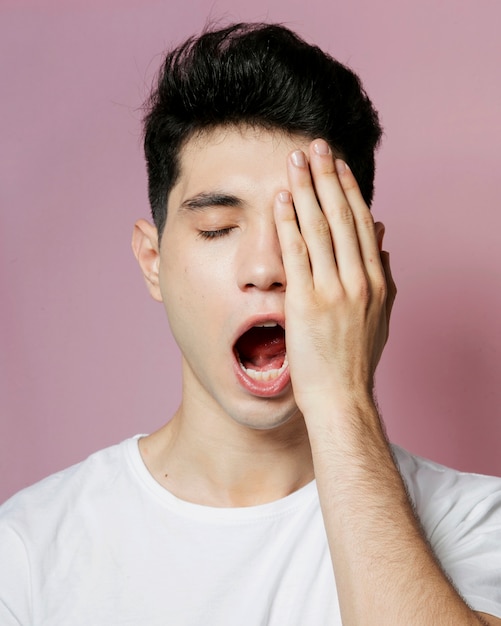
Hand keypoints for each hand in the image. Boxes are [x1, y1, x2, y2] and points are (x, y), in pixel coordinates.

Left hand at [274, 138, 395, 415]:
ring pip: (320, 228)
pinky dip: (288, 223)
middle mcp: (358, 279)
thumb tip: (383, 241)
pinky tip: (280, 200)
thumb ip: (384, 276)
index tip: (339, 165)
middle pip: (342, 216)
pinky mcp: (306, 302)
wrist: (341, 398)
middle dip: (328, 177)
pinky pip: (296, 254)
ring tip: (295, 161)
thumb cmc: (355, 361)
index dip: (350, 190)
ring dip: (306, 190)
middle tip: (316, 146)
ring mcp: (333, 290)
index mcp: (377, 281)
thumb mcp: (380, 316)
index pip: (362, 224)